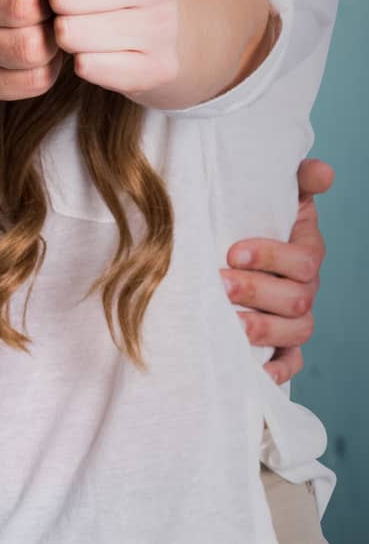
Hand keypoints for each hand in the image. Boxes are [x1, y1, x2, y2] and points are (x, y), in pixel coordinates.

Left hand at [221, 157, 333, 385]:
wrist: (237, 246)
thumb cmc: (255, 217)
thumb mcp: (276, 192)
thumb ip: (299, 178)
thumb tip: (323, 171)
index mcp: (305, 252)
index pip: (301, 261)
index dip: (270, 257)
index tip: (232, 252)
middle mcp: (305, 288)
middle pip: (296, 299)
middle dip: (257, 292)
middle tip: (219, 284)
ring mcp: (296, 319)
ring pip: (295, 332)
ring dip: (262, 329)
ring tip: (229, 322)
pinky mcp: (282, 346)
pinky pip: (290, 364)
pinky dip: (277, 371)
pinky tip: (257, 372)